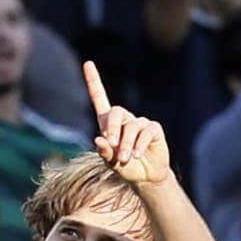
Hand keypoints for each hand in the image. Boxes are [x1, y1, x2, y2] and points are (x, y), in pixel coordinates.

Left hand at [83, 62, 169, 184]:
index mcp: (110, 124)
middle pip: (116, 111)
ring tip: (125, 159)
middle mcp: (125, 119)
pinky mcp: (153, 129)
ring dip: (126, 144)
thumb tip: (99, 140)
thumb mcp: (111, 163)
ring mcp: (140, 123)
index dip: (94, 81)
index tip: (87, 63)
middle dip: (112, 128)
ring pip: (131, 126)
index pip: (100, 98)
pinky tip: (137, 155)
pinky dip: (139, 144)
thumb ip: (104, 152)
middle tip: (112, 145)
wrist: (145, 177)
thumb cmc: (126, 168)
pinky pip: (146, 131)